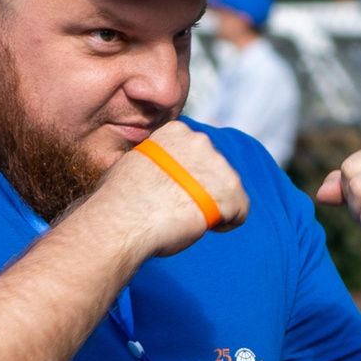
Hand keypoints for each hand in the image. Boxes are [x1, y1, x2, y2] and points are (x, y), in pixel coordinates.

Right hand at [91, 119, 249, 259]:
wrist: (122, 219)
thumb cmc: (119, 200)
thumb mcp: (133, 165)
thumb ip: (155, 162)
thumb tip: (155, 171)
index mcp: (175, 132)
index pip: (196, 153)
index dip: (189, 176)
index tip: (177, 191)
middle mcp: (200, 141)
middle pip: (215, 169)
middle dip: (205, 189)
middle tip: (184, 208)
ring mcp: (218, 165)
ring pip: (229, 189)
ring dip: (216, 205)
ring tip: (191, 220)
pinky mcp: (230, 192)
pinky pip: (240, 210)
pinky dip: (228, 223)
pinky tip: (207, 228)